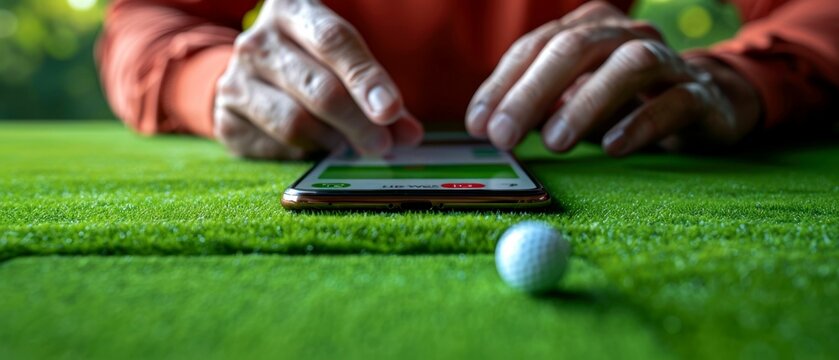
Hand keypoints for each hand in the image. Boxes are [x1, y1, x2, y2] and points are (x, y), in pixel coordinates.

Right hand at [214, 0, 422, 158]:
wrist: (251, 76)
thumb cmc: (312, 62)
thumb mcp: (344, 61)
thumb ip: (378, 94)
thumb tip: (408, 134)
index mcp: (291, 9)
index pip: (334, 42)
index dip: (366, 79)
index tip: (391, 110)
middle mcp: (257, 41)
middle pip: (320, 89)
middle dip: (359, 123)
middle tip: (383, 144)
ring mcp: (235, 80)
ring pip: (297, 123)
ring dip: (333, 141)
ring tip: (348, 144)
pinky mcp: (226, 119)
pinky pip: (278, 146)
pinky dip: (306, 152)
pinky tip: (315, 144)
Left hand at [466, 1, 760, 155]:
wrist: (706, 103)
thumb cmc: (624, 101)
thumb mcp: (573, 98)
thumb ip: (535, 105)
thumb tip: (488, 126)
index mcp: (590, 27)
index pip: (537, 46)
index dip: (503, 84)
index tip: (478, 124)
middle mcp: (627, 34)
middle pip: (574, 49)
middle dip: (531, 93)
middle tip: (502, 136)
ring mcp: (668, 61)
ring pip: (628, 66)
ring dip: (585, 103)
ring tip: (553, 143)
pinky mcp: (699, 95)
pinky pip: (672, 102)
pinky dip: (640, 123)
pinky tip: (614, 147)